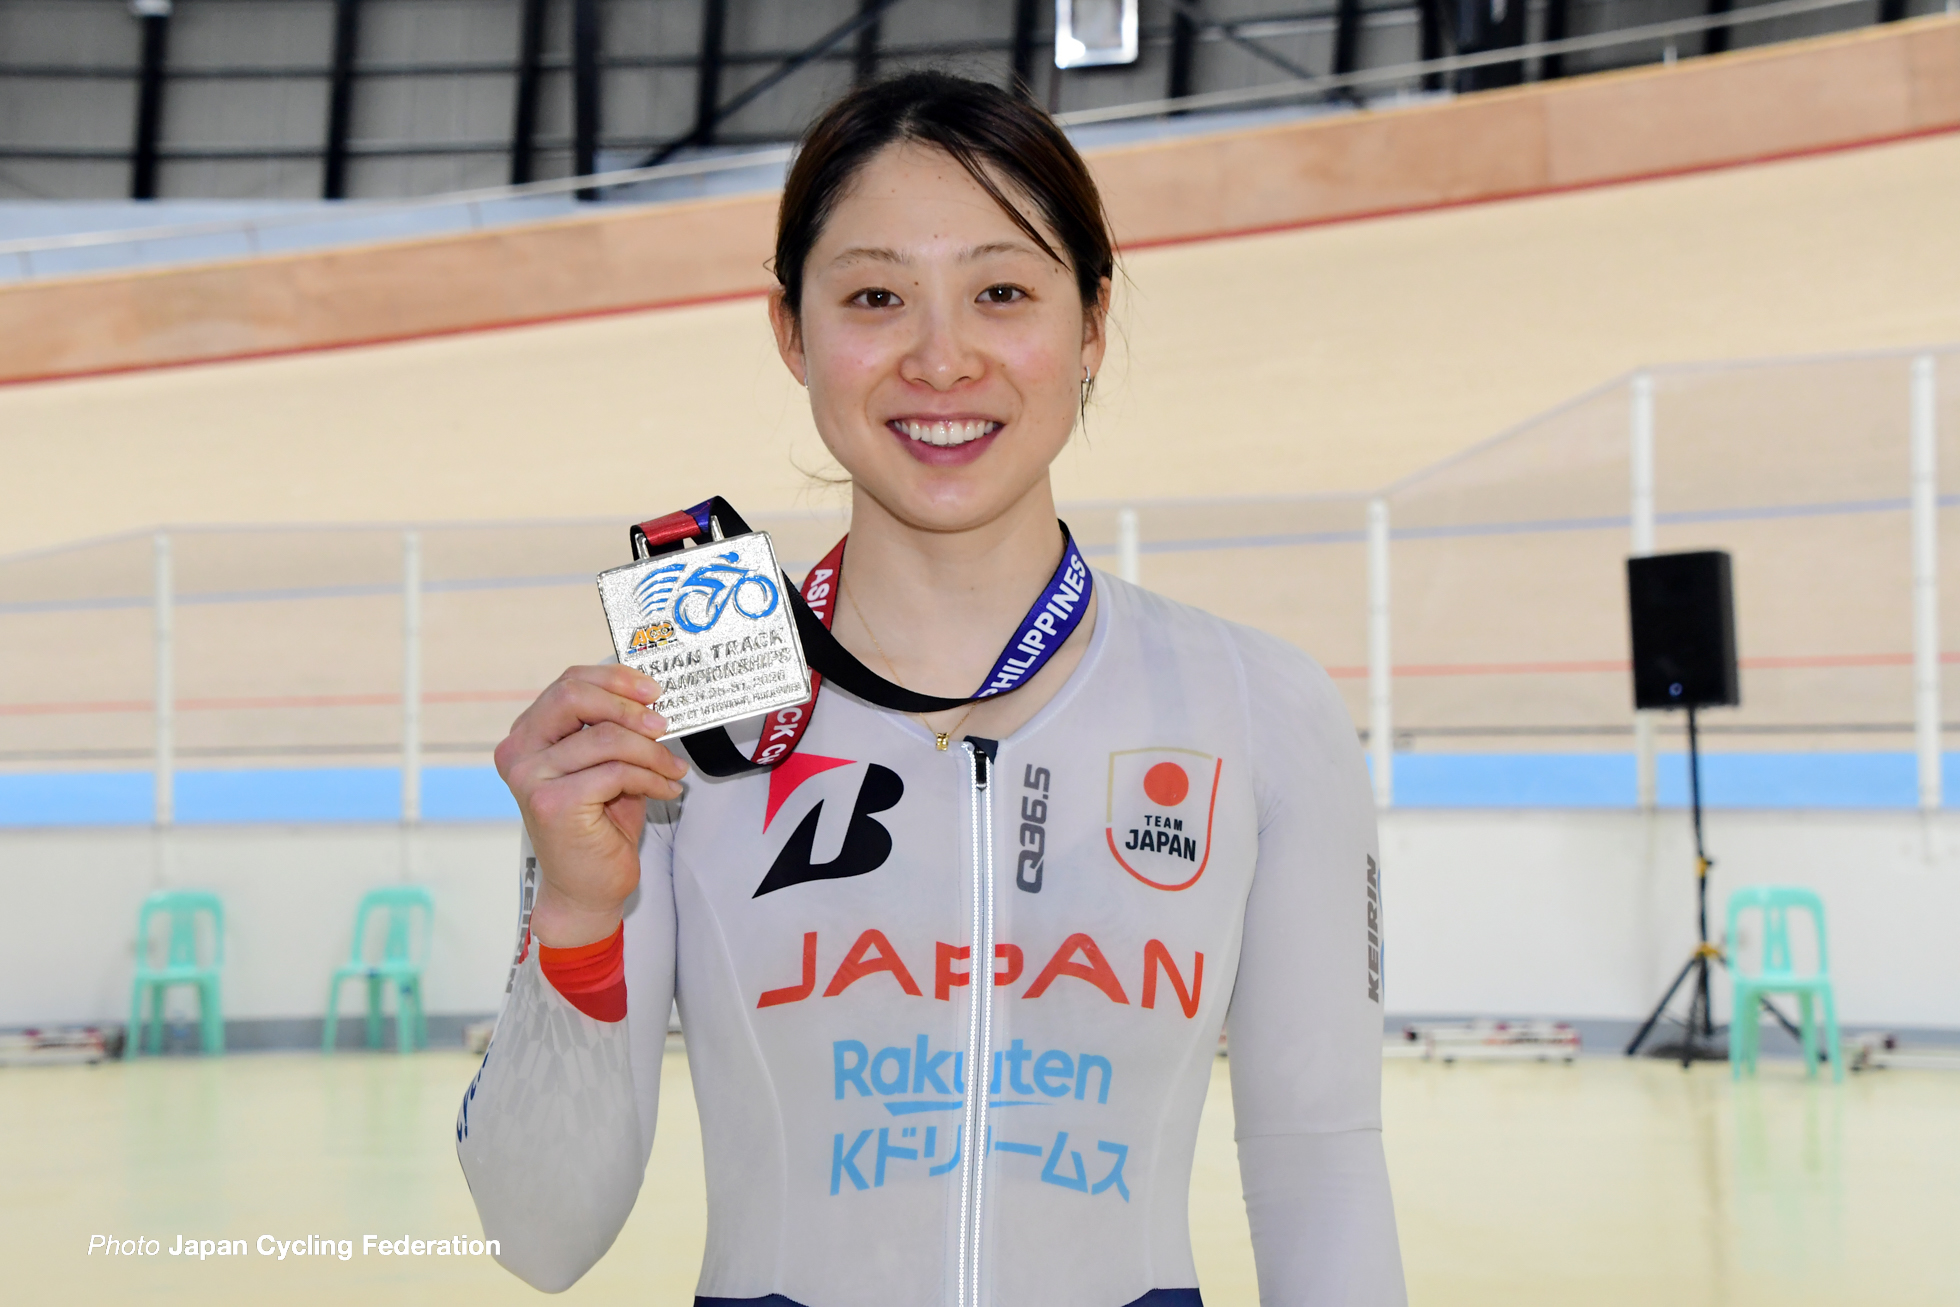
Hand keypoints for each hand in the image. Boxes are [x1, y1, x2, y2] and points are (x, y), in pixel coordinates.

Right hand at [494, 665, 688, 946]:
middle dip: (628, 705)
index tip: (652, 691)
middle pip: (574, 696)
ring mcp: (531, 778)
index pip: (568, 683)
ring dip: (652, 752)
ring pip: (606, 737)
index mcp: (528, 735)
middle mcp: (520, 752)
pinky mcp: (553, 803)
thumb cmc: (598, 826)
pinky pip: (616, 771)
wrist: (586, 888)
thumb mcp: (606, 765)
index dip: (614, 679)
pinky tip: (666, 790)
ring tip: (673, 770)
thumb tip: (650, 698)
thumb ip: (613, 729)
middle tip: (662, 723)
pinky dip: (651, 778)